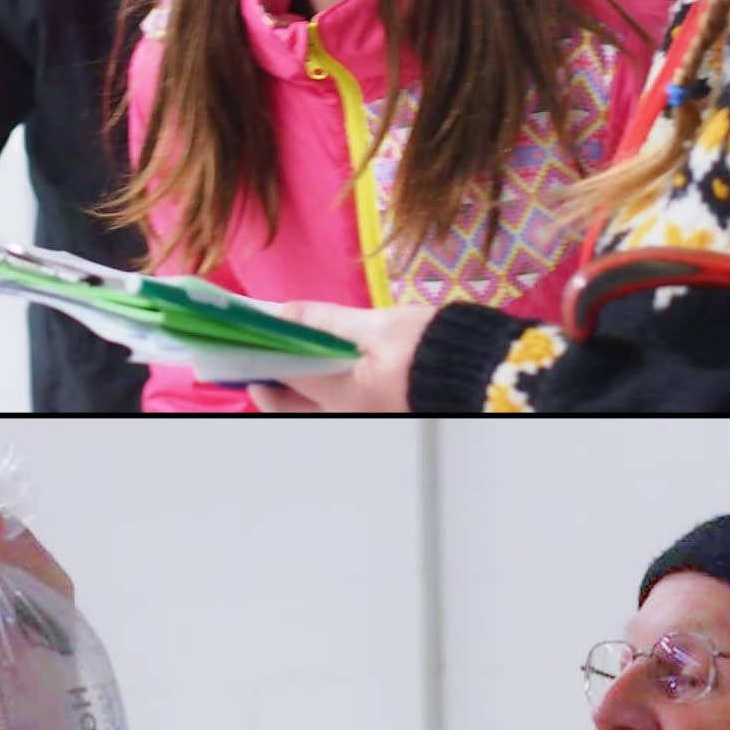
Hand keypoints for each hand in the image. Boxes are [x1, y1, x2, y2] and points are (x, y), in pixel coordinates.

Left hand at [246, 301, 438, 412]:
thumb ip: (327, 321)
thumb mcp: (380, 326)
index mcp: (343, 396)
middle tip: (256, 347)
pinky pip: (333, 401)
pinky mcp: (378, 410)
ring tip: (289, 349)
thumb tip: (284, 313)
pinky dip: (319, 382)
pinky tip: (324, 359)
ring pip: (308, 404)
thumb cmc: (440, 350)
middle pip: (285, 402)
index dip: (254, 353)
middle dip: (265, 376)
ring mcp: (362, 416)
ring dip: (292, 379)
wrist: (491, 373)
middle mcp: (347, 415)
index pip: (279, 376)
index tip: (238, 335)